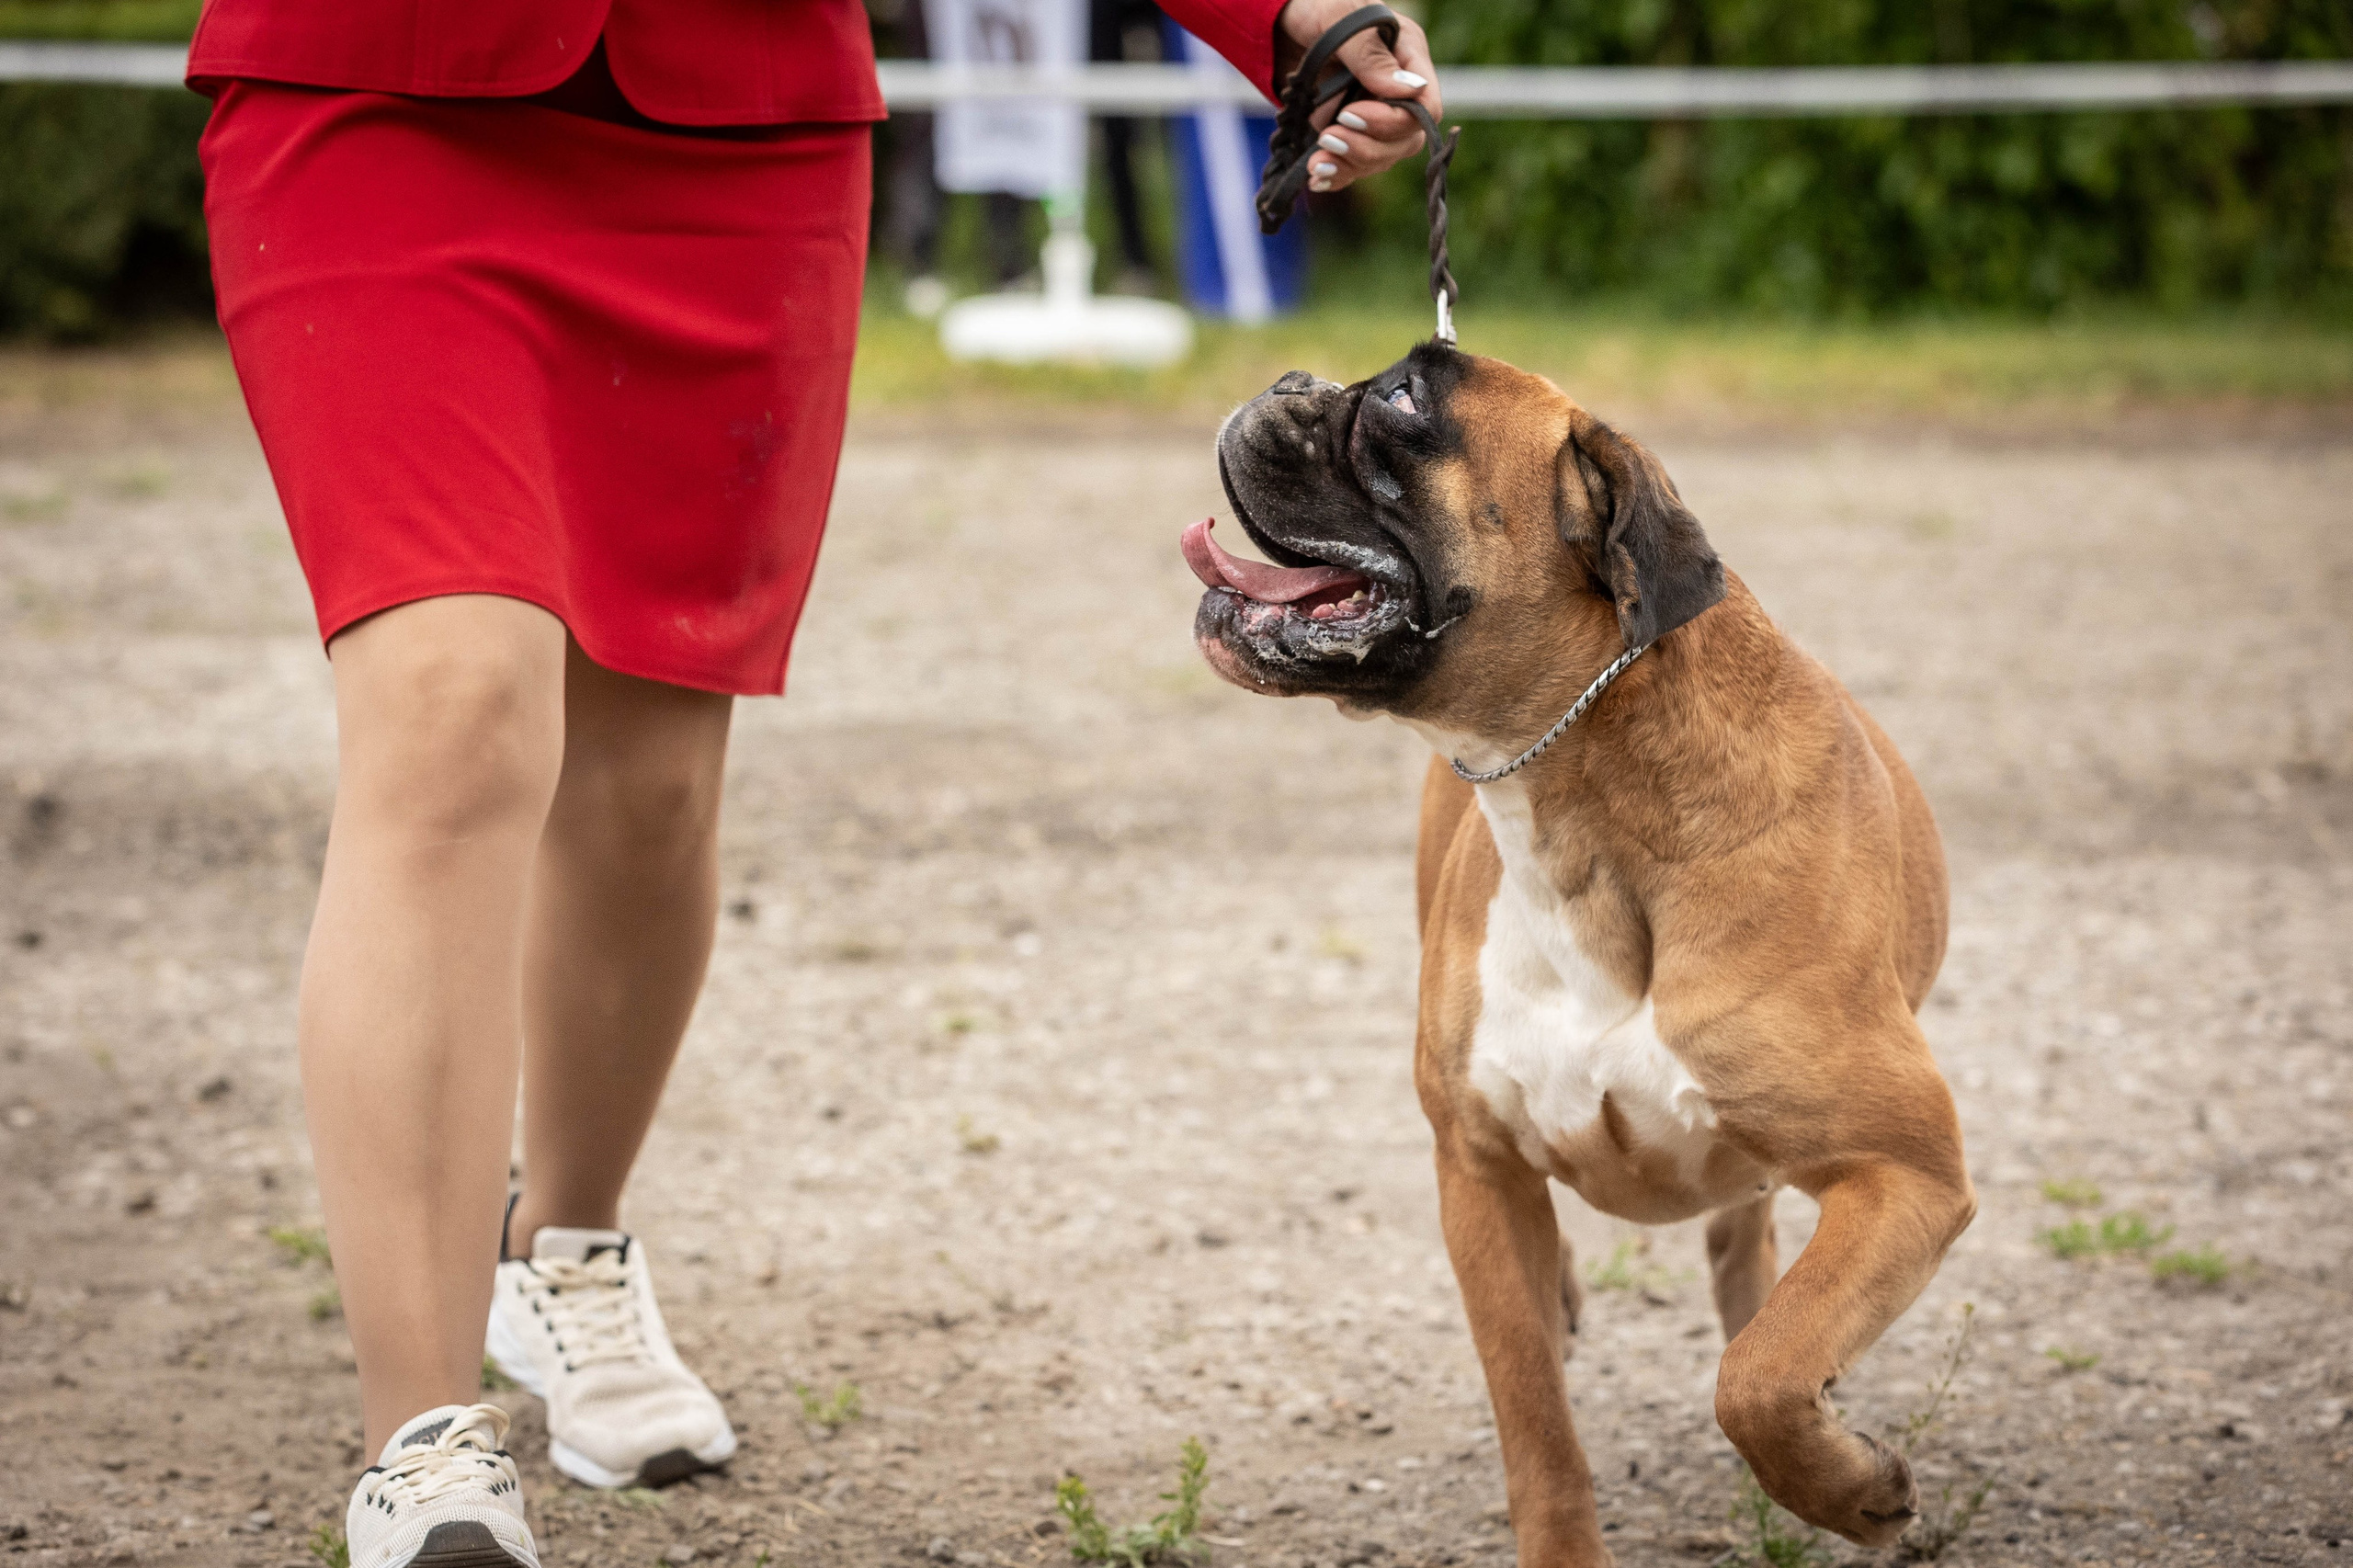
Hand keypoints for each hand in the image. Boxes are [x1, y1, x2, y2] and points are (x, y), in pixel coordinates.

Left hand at [1272, 0, 1443, 193]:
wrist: (1280, 26)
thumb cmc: (1315, 8)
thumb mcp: (1339, 17)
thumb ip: (1371, 54)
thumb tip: (1408, 91)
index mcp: (1408, 56)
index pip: (1426, 106)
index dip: (1394, 121)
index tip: (1351, 114)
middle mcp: (1397, 92)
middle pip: (1406, 141)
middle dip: (1367, 146)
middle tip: (1328, 137)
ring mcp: (1375, 117)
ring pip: (1381, 158)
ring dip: (1348, 164)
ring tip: (1315, 160)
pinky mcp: (1350, 136)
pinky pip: (1354, 168)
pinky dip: (1335, 175)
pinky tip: (1316, 176)